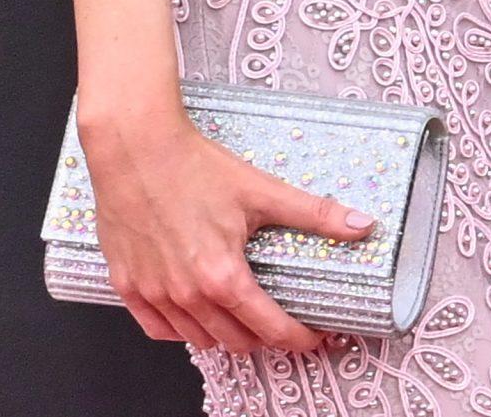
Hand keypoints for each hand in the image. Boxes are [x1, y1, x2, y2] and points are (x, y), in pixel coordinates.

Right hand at [80, 109, 375, 354]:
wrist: (136, 150)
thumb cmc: (195, 167)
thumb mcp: (262, 190)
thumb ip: (315, 213)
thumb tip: (363, 225)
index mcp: (222, 275)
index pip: (269, 328)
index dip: (298, 338)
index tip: (316, 338)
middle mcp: (186, 294)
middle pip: (235, 341)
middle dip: (266, 337)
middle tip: (285, 322)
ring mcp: (153, 293)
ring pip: (197, 338)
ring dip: (226, 335)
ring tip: (246, 318)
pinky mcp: (127, 285)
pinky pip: (157, 329)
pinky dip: (183, 330)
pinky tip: (198, 314)